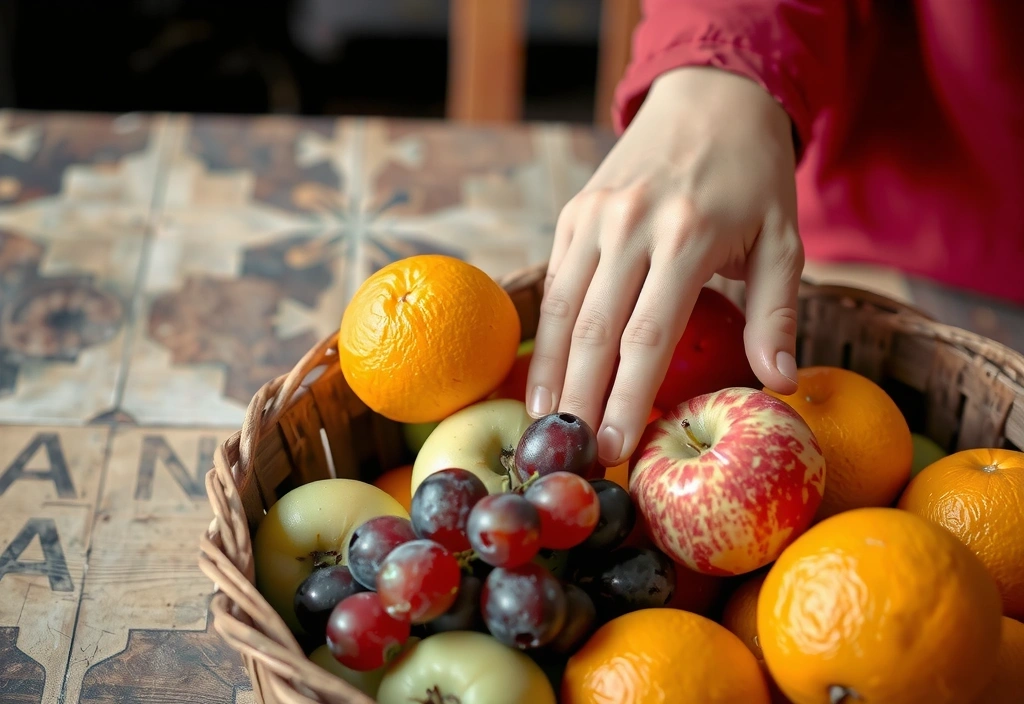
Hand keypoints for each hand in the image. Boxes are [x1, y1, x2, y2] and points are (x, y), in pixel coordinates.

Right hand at [525, 66, 802, 465]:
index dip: (628, 397)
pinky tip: (541, 375)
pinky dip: (543, 333)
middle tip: (573, 456)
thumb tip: (779, 384)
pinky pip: (554, 281)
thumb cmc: (753, 175)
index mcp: (688, 235)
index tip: (616, 448)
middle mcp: (631, 225)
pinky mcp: (574, 212)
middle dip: (581, 400)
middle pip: (594, 330)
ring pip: (562, 309)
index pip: (647, 335)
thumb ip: (777, 311)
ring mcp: (594, 216)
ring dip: (549, 373)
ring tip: (546, 427)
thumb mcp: (784, 237)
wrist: (710, 96)